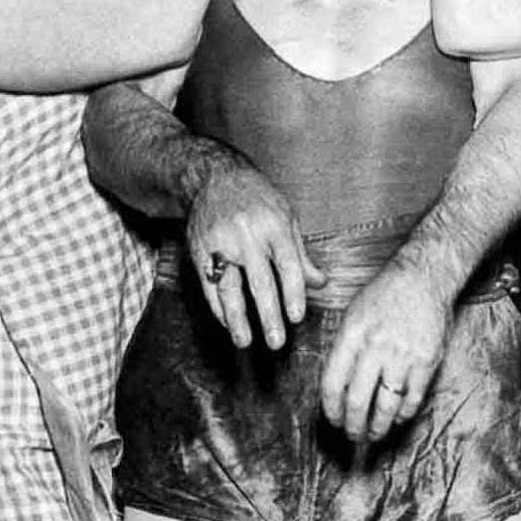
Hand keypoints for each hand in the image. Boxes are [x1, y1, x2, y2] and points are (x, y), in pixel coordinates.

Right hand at [186, 150, 326, 350]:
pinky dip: (218, 307)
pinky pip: (209, 285)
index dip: (293, 292)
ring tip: (245, 342)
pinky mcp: (200, 251)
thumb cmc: (256, 198)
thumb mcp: (286, 216)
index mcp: (274, 225)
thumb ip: (301, 254)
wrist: (212, 178)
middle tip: (276, 342)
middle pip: (260, 282)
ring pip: (230, 287)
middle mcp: (247, 235)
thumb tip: (320, 283)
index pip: (287, 264)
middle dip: (269, 315)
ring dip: (237, 319)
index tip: (296, 317)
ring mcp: (221, 244)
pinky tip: (228, 324)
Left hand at [319, 262, 452, 442]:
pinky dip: (403, 415)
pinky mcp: (427, 362)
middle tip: (352, 435)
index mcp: (351, 336)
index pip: (332, 385)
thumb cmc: (384, 295)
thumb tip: (335, 388)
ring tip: (374, 435)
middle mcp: (375, 348)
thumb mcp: (352, 315)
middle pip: (357, 402)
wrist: (423, 278)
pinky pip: (412, 400)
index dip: (330, 410)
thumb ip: (342, 350)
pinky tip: (397, 418)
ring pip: (385, 407)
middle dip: (352, 426)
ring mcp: (403, 356)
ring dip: (378, 428)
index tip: (333, 420)